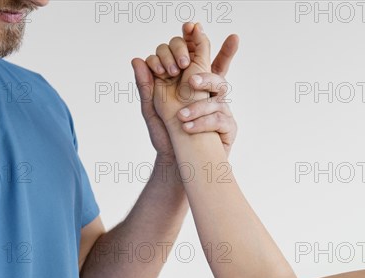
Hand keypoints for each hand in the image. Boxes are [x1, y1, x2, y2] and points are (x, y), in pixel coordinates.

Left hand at [131, 23, 238, 158]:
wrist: (176, 165)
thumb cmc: (166, 137)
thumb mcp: (151, 110)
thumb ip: (147, 85)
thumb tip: (137, 59)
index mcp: (191, 85)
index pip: (197, 57)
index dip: (195, 40)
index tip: (190, 25)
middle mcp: (209, 93)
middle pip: (218, 67)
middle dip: (211, 61)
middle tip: (188, 72)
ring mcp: (220, 108)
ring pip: (220, 91)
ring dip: (198, 102)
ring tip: (181, 114)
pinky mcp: (227, 127)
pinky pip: (219, 118)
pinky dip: (201, 122)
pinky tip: (186, 127)